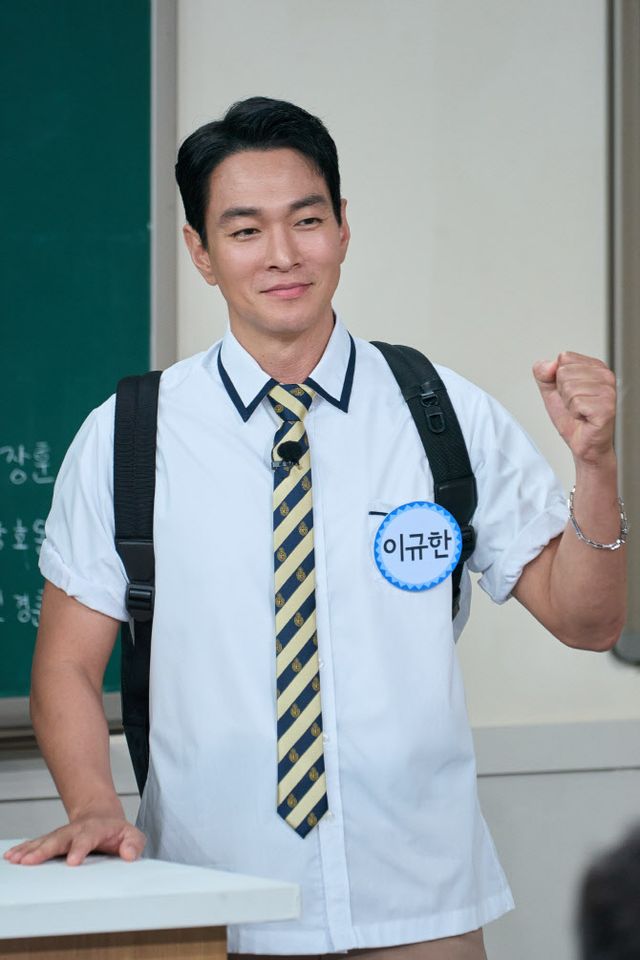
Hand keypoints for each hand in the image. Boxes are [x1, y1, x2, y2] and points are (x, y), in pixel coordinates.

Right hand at [3, 816, 145, 866]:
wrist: (101, 815)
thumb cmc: (116, 831)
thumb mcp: (132, 835)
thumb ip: (133, 844)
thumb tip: (129, 855)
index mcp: (96, 829)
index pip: (88, 838)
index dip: (80, 849)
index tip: (72, 861)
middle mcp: (76, 830)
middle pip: (60, 839)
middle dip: (45, 850)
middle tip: (31, 861)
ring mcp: (63, 834)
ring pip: (45, 840)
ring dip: (30, 850)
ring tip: (17, 859)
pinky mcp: (53, 839)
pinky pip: (37, 843)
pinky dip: (25, 849)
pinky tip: (13, 856)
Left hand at [533, 351, 616, 465]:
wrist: (582, 443)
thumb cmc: (572, 418)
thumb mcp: (551, 391)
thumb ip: (543, 373)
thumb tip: (549, 364)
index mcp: (595, 366)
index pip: (564, 358)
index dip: (559, 378)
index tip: (570, 392)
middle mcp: (606, 375)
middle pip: (564, 372)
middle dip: (563, 392)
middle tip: (575, 405)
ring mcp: (608, 391)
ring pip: (569, 388)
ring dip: (569, 404)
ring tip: (580, 412)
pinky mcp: (606, 408)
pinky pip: (576, 403)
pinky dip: (574, 413)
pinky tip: (584, 418)